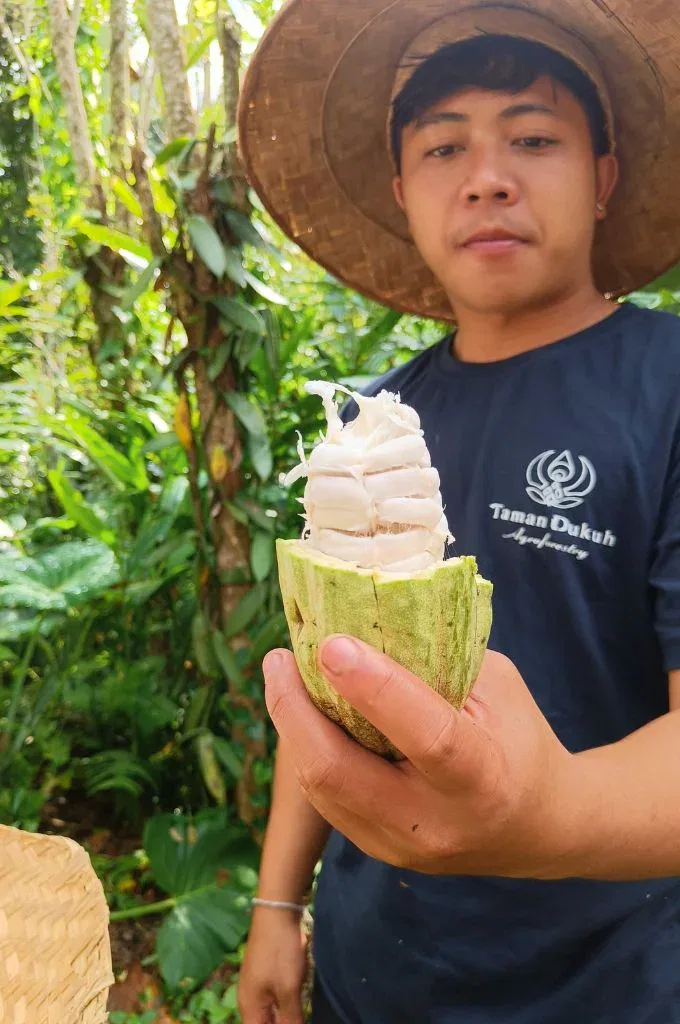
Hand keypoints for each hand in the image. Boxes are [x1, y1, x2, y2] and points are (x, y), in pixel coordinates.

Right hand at [238, 909, 307, 1023]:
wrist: (277, 911)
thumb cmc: (280, 952)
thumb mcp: (288, 989)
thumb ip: (290, 1019)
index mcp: (249, 1008)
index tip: (296, 1021)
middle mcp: (250, 1000)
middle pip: (266, 1023)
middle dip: (285, 1022)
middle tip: (300, 1016)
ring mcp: (259, 986)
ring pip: (273, 1012)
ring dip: (287, 1015)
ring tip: (301, 1009)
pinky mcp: (269, 974)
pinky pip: (277, 998)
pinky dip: (288, 1003)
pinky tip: (300, 998)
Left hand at [262, 637, 582, 878]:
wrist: (539, 829)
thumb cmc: (520, 741)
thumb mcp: (499, 690)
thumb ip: (439, 661)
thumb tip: (369, 618)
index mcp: (482, 779)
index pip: (425, 735)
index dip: (375, 687)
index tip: (332, 643)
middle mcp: (435, 823)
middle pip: (338, 773)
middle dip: (294, 711)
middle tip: (279, 657)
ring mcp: (399, 847)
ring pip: (319, 787)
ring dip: (291, 726)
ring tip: (282, 674)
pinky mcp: (376, 850)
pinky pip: (325, 797)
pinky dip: (306, 748)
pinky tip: (302, 712)